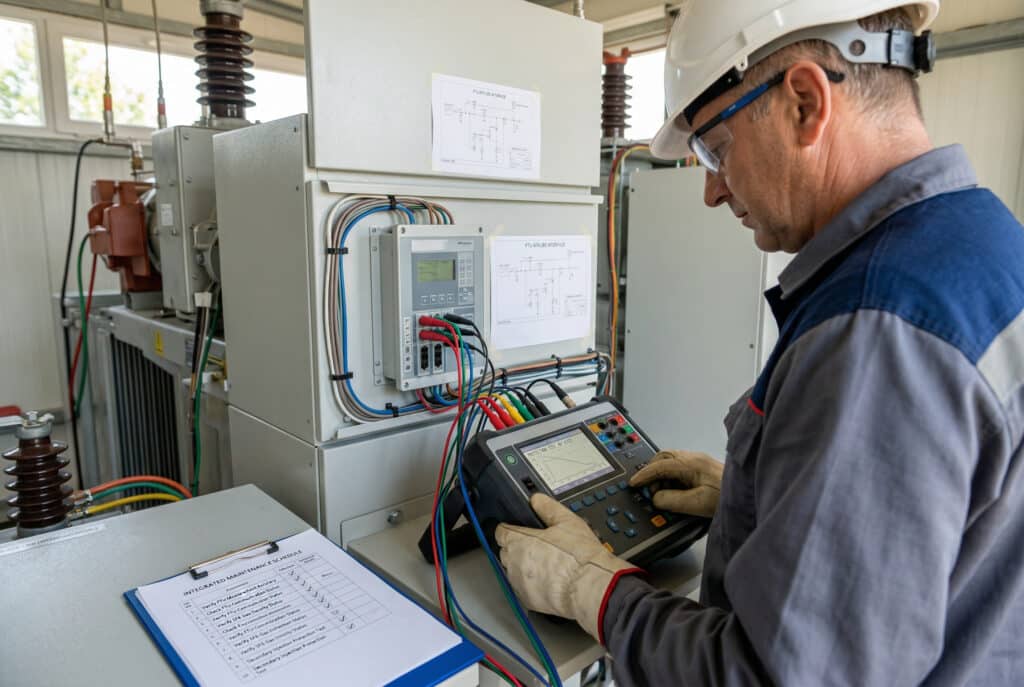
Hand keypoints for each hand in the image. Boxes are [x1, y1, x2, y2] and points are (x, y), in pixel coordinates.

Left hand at [495, 493, 641, 641]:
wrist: (589, 587)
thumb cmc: (579, 556)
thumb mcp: (567, 521)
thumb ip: (548, 508)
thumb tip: (537, 500)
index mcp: (518, 540)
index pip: (501, 531)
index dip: (511, 529)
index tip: (518, 530)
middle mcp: (513, 562)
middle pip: (506, 551)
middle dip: (518, 548)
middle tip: (539, 547)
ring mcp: (518, 583)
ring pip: (513, 571)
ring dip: (524, 567)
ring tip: (547, 565)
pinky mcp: (527, 600)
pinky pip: (523, 589)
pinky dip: (532, 585)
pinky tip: (549, 581)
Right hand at [629, 450, 723, 517]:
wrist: (749, 496)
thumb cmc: (728, 498)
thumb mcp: (697, 504)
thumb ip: (671, 500)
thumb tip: (655, 498)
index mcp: (691, 463)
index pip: (659, 465)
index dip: (644, 475)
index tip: (634, 483)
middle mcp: (694, 458)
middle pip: (663, 457)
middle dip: (651, 471)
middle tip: (645, 487)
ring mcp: (699, 461)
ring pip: (670, 461)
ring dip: (661, 474)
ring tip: (661, 492)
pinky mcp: (703, 468)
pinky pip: (679, 467)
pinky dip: (670, 477)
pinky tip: (674, 490)